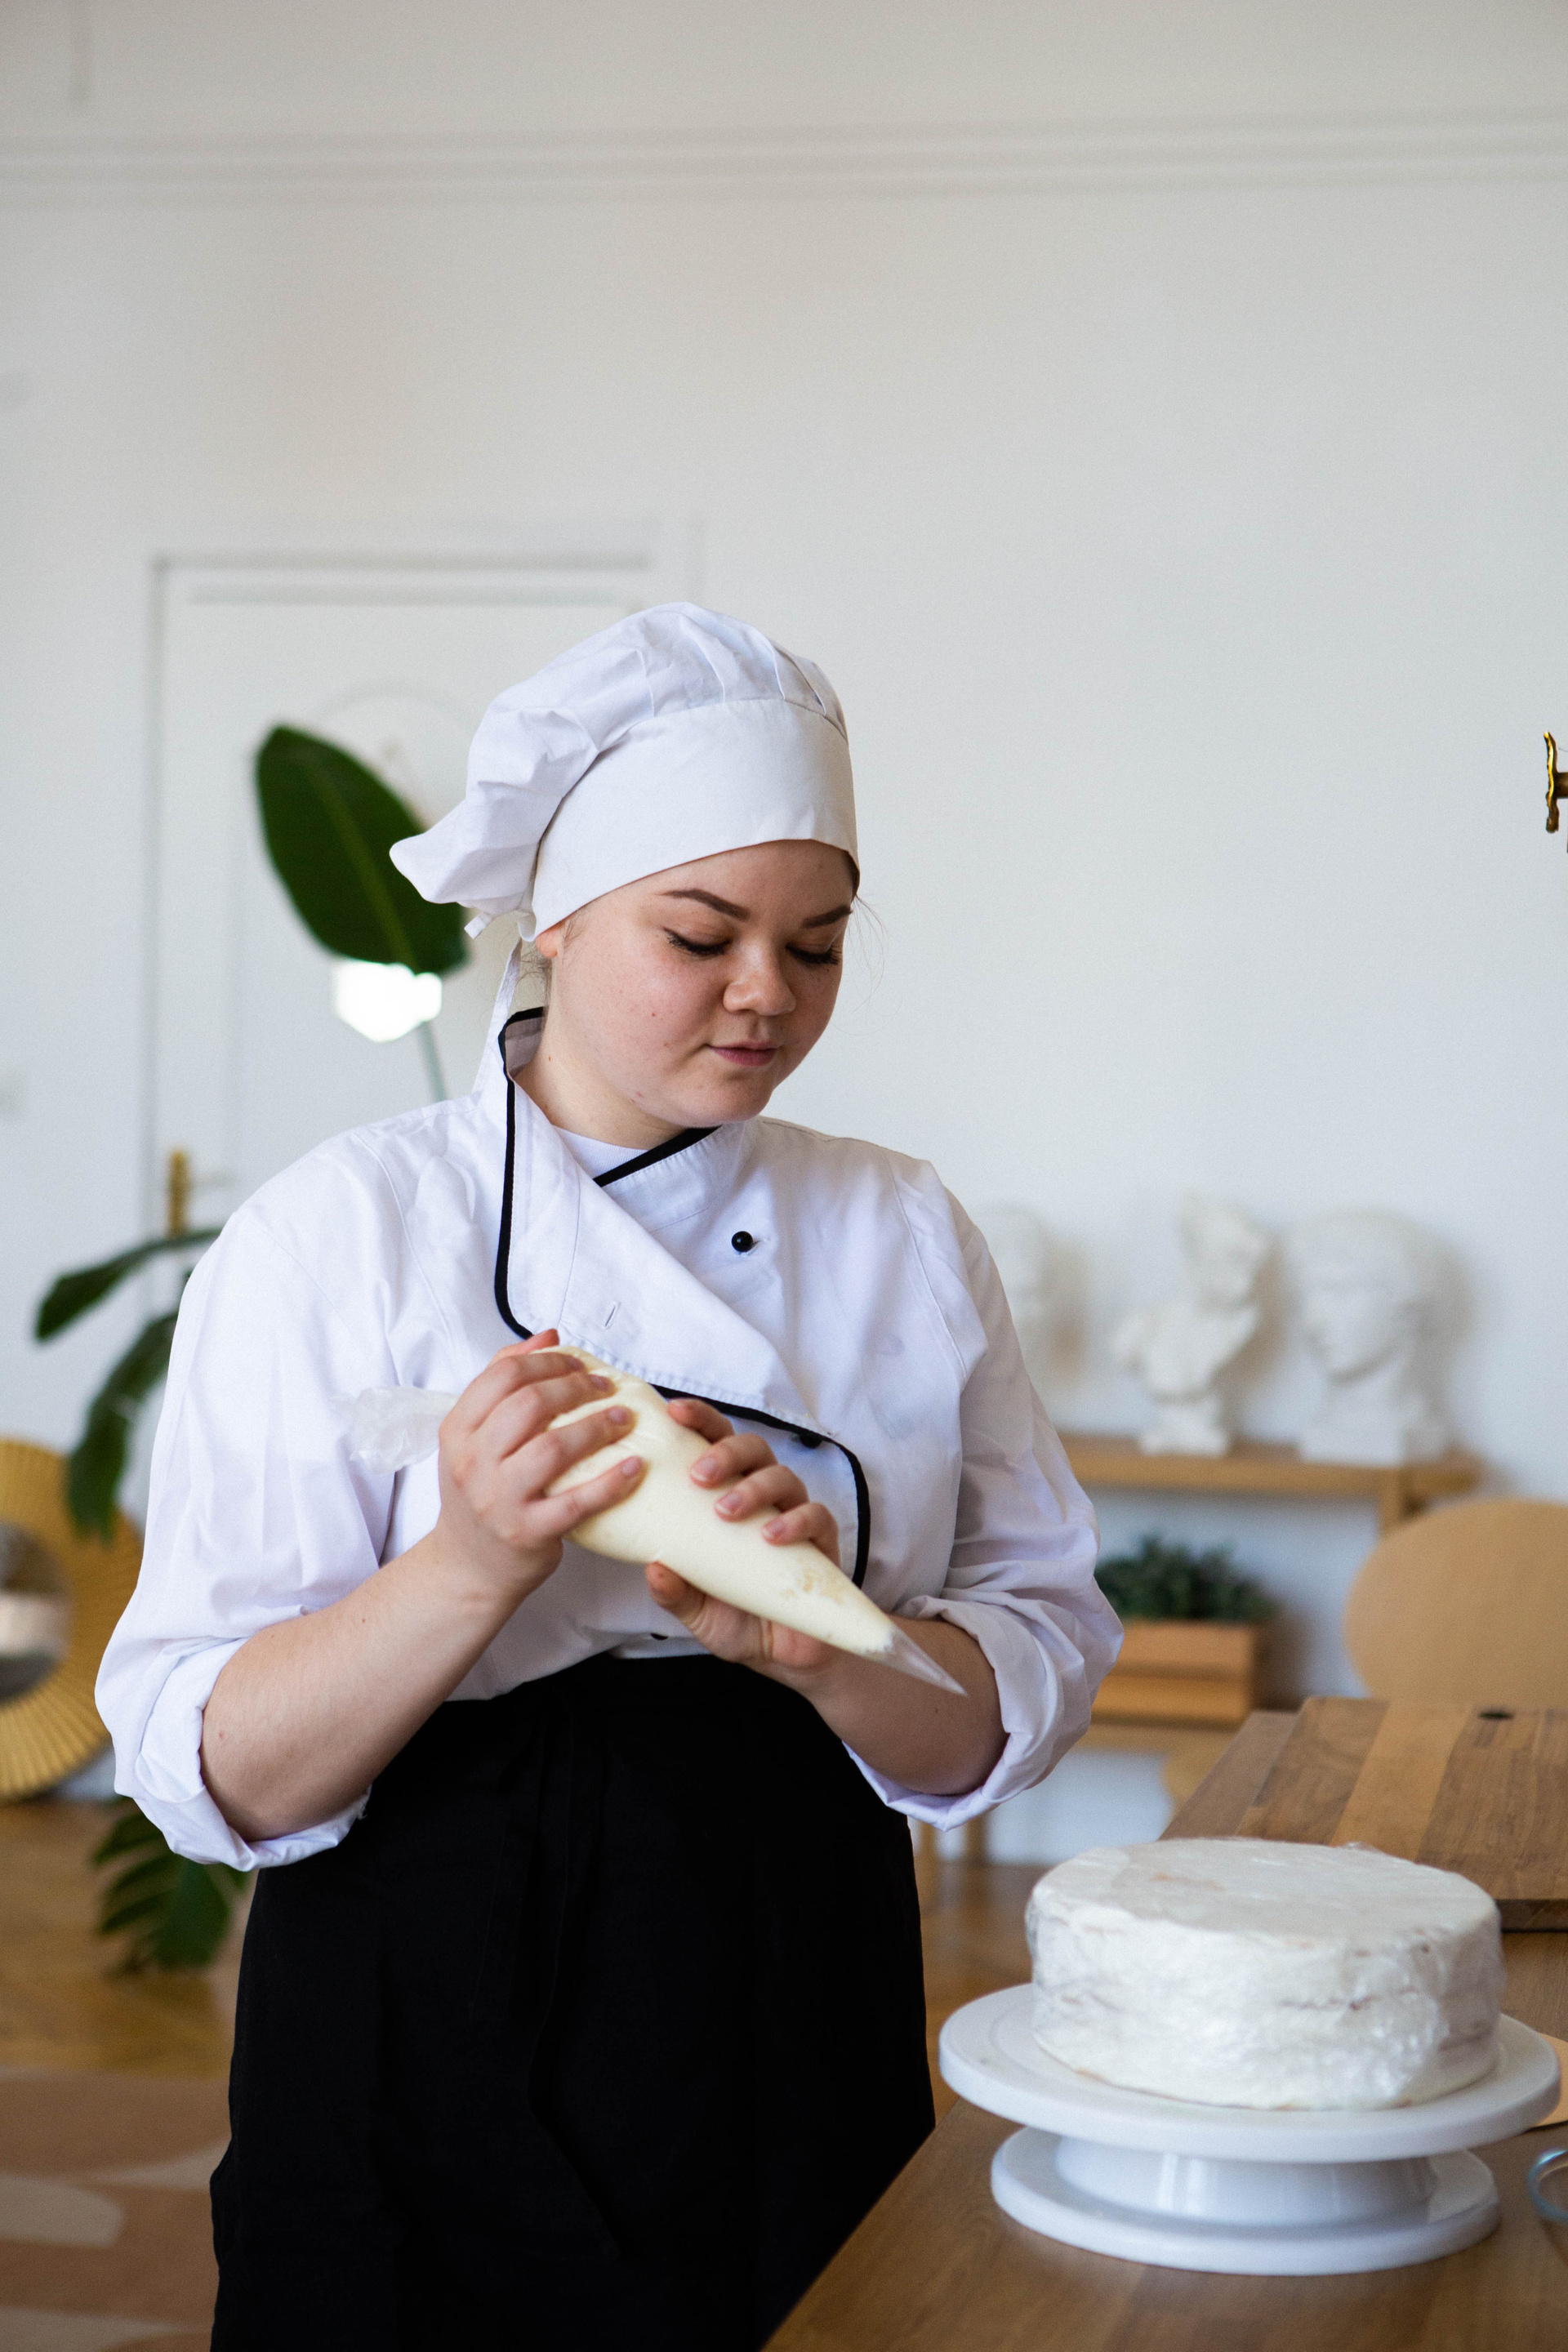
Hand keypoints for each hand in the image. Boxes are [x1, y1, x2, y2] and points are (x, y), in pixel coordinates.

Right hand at [431, 1331, 644, 1603]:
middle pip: (530, 1404)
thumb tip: (548, 1336)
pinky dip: (611, 1482)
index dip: (548, 1362)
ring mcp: (498, 1499)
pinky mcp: (527, 1532)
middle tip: (606, 1387)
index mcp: (457, 1430)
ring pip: (554, 1448)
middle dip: (577, 1387)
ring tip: (624, 1418)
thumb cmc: (479, 1492)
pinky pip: (577, 1502)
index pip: (503, 1375)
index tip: (579, 1364)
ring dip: (597, 1426)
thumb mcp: (473, 1437)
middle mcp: (472, 1462)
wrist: (467, 1566)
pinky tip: (634, 1467)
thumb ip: (503, 1382)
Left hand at [644, 1398, 842, 1683]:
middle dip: (725, 1453)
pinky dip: (794, 1521)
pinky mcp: (822, 1543)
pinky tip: (771, 1535)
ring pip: (782, 1477)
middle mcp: (762, 1497)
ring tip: (726, 1511)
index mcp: (726, 1495)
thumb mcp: (693, 1609)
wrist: (781, 1656)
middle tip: (698, 1476)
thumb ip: (674, 1591)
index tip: (673, 1411)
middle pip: (752, 1448)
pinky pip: (816, 1517)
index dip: (699, 1420)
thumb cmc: (734, 1619)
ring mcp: (793, 1516)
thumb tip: (652, 1567)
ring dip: (753, 1487)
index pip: (715, 1442)